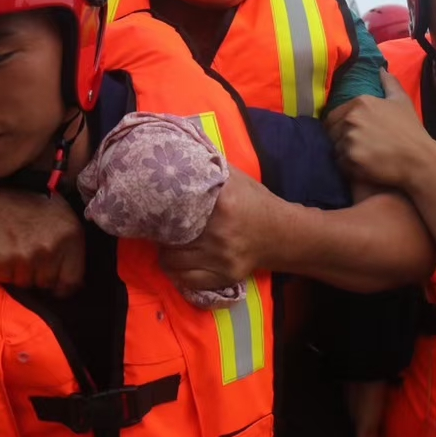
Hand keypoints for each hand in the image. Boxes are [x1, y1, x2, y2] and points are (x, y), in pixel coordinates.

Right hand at [0, 190, 84, 296]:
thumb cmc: (33, 209)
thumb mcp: (64, 219)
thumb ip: (74, 250)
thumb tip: (79, 285)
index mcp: (70, 237)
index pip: (71, 282)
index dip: (62, 284)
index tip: (55, 278)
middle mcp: (49, 248)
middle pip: (46, 284)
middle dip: (39, 274)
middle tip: (31, 253)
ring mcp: (24, 256)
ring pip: (25, 283)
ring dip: (21, 272)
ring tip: (18, 249)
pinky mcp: (1, 261)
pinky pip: (6, 280)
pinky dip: (4, 270)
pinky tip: (5, 251)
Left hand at [158, 172, 279, 290]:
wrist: (281, 234)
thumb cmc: (253, 201)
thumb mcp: (234, 177)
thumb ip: (208, 168)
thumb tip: (176, 156)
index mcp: (222, 204)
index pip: (176, 208)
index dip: (160, 209)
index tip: (154, 208)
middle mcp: (220, 233)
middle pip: (171, 237)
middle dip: (160, 232)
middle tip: (157, 227)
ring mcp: (222, 258)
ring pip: (173, 261)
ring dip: (166, 253)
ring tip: (167, 244)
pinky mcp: (225, 277)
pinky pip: (187, 280)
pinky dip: (176, 272)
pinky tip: (176, 262)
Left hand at [325, 71, 431, 191]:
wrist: (420, 159)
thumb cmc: (411, 131)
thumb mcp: (402, 102)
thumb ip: (389, 83)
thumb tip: (380, 69)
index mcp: (360, 102)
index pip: (333, 116)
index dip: (340, 127)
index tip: (353, 135)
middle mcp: (351, 118)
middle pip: (332, 132)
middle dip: (341, 140)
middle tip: (359, 148)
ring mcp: (350, 138)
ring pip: (336, 149)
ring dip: (345, 154)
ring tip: (363, 158)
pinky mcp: (351, 158)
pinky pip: (340, 164)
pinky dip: (349, 167)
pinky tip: (363, 167)